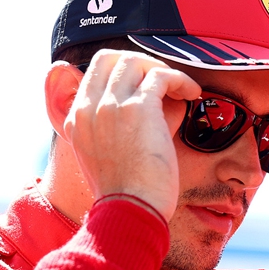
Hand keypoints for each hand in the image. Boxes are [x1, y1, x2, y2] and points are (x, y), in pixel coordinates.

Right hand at [62, 50, 200, 219]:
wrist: (129, 211)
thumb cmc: (128, 193)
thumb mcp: (109, 155)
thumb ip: (123, 125)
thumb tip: (164, 101)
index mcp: (76, 120)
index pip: (94, 73)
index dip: (124, 73)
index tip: (147, 86)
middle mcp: (88, 108)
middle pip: (110, 58)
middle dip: (141, 63)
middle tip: (163, 81)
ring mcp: (111, 106)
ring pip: (135, 61)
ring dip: (162, 70)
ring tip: (181, 88)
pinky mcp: (138, 109)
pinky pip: (161, 75)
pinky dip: (180, 79)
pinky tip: (192, 93)